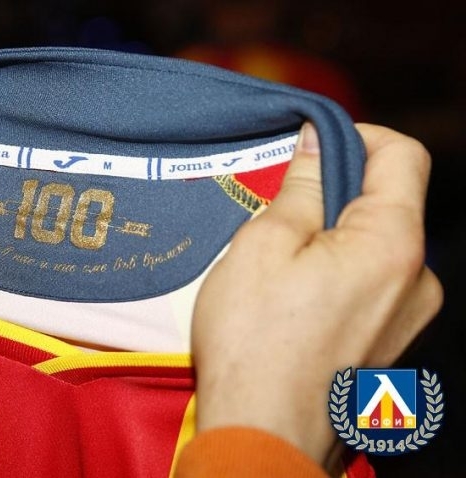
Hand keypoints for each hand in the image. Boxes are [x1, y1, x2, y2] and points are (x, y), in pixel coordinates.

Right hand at [191, 123, 442, 466]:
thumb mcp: (264, 245)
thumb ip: (301, 187)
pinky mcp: (390, 343)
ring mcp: (409, 317)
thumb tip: (317, 142)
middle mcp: (418, 280)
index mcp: (394, 245)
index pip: (403, 155)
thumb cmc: (255, 344)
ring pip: (376, 245)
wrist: (263, 436)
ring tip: (278, 262)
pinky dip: (336, 272)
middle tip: (277, 208)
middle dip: (336, 190)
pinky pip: (371, 283)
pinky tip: (292, 298)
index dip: (355, 135)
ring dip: (332, 235)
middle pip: (389, 202)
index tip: (310, 143)